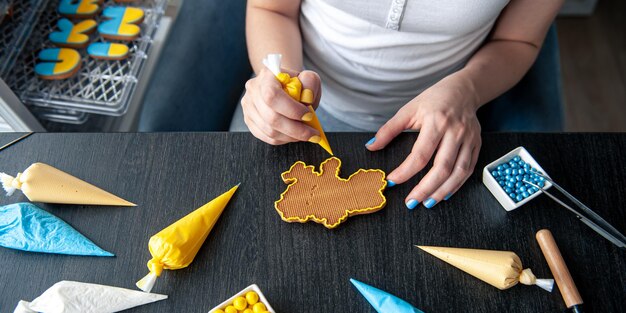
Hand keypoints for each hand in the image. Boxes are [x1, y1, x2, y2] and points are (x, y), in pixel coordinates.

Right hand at [241, 68, 321, 144]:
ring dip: (291, 136)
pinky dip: (283, 139)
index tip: (309, 115)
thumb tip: (307, 98)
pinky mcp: (249, 121)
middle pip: (271, 117)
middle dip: (295, 129)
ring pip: (269, 130)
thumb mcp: (309, 77)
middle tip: (312, 133)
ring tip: (305, 134)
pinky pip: (266, 137)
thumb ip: (311, 82)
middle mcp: (253, 90)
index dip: (292, 110)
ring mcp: (249, 107)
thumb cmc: (297, 83)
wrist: (283, 86)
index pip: (272, 95)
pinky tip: (293, 136)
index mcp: (267, 76)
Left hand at [366, 75, 481, 208]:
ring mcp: (468, 139)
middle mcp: (455, 132)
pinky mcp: (476, 145)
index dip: (406, 171)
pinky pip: (468, 170)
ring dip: (442, 191)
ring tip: (427, 203)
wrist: (464, 90)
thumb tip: (371, 147)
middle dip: (425, 189)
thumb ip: (389, 130)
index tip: (393, 181)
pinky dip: (456, 185)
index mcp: (436, 122)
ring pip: (458, 172)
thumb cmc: (433, 100)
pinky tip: (444, 193)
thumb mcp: (408, 110)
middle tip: (411, 202)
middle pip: (441, 167)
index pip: (420, 154)